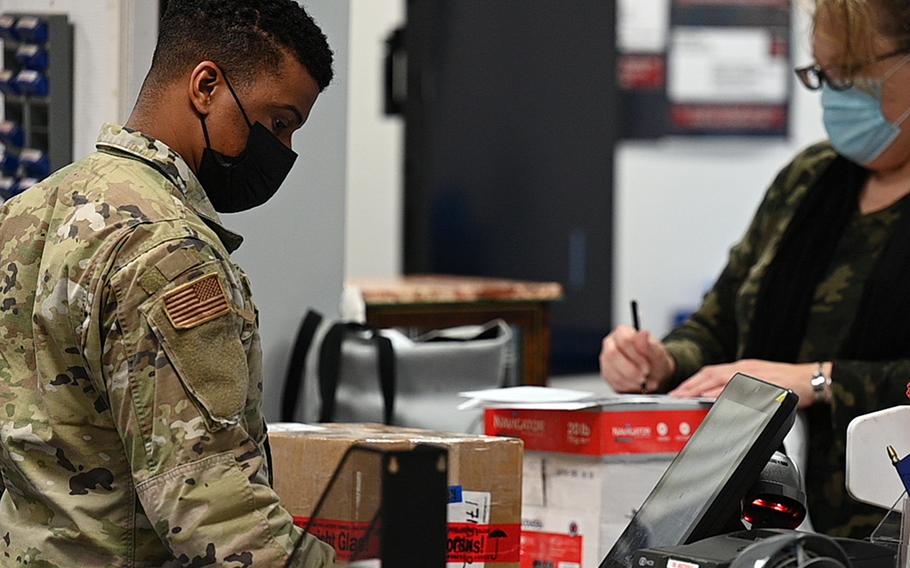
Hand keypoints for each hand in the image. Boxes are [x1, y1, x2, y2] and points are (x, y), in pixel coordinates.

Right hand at [600, 325, 675, 392]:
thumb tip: (643, 334)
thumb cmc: (655, 361)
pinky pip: (611, 381)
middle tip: (644, 377)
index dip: (636, 356)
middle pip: (613, 354)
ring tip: (642, 383)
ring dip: (629, 380)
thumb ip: (649, 345)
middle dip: (631, 370)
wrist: (654, 375)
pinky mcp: (606, 373)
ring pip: (611, 369)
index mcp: (623, 332)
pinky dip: (626, 386)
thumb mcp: (658, 354)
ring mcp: (606, 359)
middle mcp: (611, 343)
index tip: (647, 367)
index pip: (625, 339)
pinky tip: (635, 385)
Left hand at [669, 359, 823, 407]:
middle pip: (711, 375)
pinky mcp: (768, 384)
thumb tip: (716, 400)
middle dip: (691, 386)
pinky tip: (718, 400)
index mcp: (741, 368)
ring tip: (689, 398)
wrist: (814, 378)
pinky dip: (731, 394)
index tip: (676, 392)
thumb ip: (737, 388)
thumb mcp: (757, 382)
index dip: (691, 382)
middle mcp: (745, 369)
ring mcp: (756, 376)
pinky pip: (746, 389)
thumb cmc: (787, 382)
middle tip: (675, 397)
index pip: (710, 373)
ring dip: (704, 389)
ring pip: (725, 379)